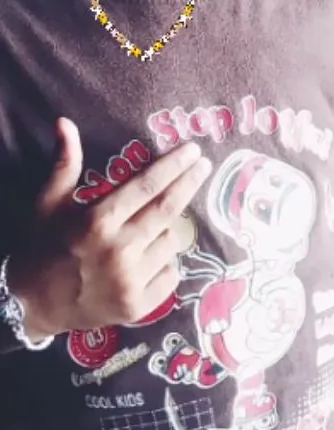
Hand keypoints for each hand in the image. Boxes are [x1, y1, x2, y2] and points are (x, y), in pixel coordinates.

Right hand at [8, 118, 210, 340]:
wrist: (34, 304)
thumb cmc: (45, 245)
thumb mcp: (50, 202)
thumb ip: (65, 162)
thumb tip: (65, 122)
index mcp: (98, 222)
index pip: (147, 186)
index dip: (174, 166)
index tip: (193, 150)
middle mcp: (119, 251)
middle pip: (168, 209)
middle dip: (190, 183)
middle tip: (204, 165)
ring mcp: (131, 282)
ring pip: (171, 241)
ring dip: (168, 228)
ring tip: (150, 228)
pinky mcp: (139, 307)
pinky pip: (171, 273)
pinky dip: (165, 262)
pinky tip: (147, 260)